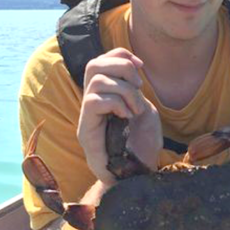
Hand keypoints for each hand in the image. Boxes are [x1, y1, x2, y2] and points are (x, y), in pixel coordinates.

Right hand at [77, 48, 161, 184]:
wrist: (139, 173)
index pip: (101, 60)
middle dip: (122, 67)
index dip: (120, 55)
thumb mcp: (143, 108)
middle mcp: (92, 103)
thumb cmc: (142, 144)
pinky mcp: (86, 130)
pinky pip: (94, 101)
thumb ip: (134, 88)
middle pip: (93, 64)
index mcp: (105, 95)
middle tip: (139, 86)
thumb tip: (133, 64)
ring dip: (124, 90)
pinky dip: (116, 103)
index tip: (141, 66)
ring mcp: (87, 117)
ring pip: (97, 81)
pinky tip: (127, 116)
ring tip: (135, 108)